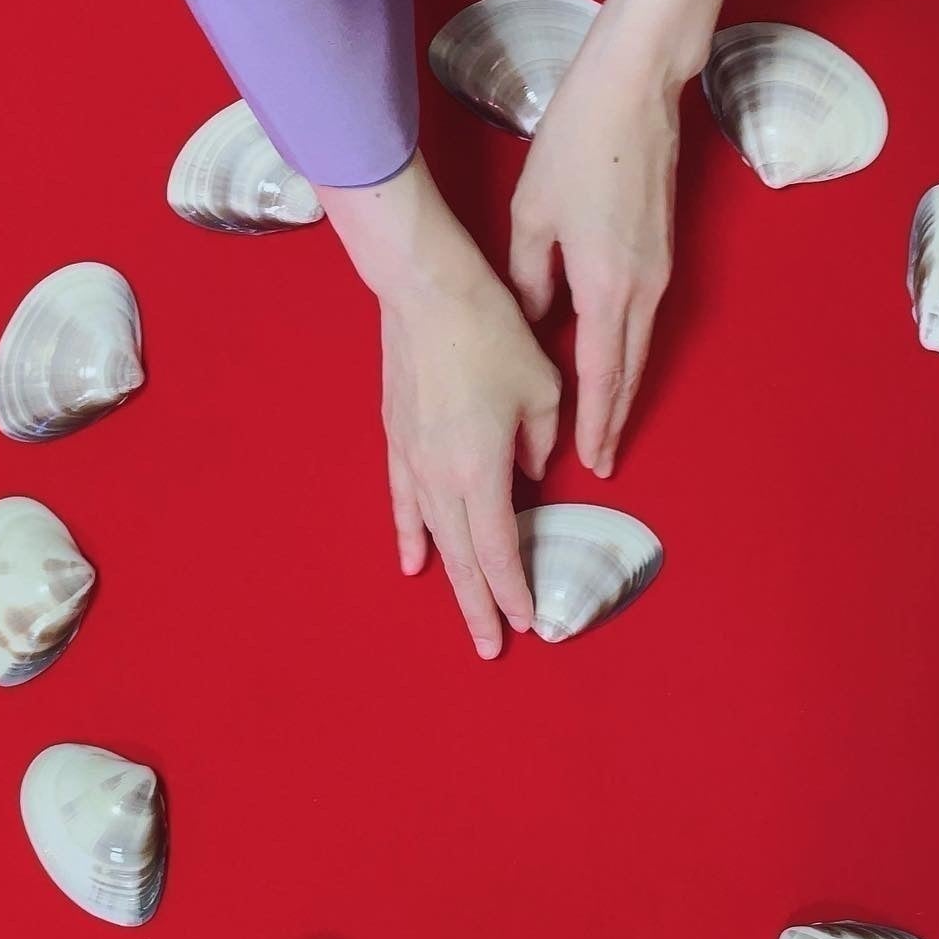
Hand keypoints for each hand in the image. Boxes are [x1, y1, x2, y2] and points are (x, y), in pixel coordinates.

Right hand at [318, 155, 560, 657]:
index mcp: (482, 470)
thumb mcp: (542, 389)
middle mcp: (442, 477)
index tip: (529, 623)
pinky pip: (402, 502)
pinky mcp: (396, 440)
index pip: (499, 549)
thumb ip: (540, 442)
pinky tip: (413, 562)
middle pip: (463, 558)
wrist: (425, 291)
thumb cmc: (491, 333)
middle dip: (479, 605)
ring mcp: (412, 460)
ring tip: (462, 614)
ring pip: (432, 537)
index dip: (513, 590)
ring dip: (450, 579)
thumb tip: (529, 470)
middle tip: (492, 647)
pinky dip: (409, 534)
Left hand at [509, 0, 729, 475]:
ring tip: (605, 423)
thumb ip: (531, 279)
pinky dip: (627, 350)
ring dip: (623, 387)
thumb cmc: (578, 145)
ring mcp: (659, 270)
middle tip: (603, 460)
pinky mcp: (661, 251)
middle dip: (614, 418)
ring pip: (639, 346)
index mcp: (608, 286)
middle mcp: (643, 288)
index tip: (593, 461)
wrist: (636, 90)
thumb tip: (537, 320)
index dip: (596, 422)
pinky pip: (642, 317)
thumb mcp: (532, 215)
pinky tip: (609, 361)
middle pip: (629, 371)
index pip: (601, 375)